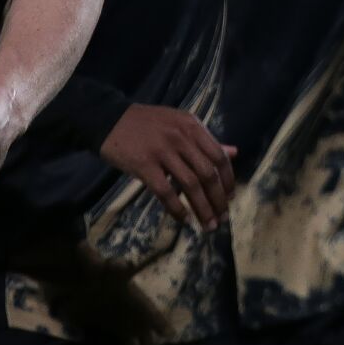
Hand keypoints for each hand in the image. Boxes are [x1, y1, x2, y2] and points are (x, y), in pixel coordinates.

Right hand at [98, 104, 237, 228]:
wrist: (109, 120)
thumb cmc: (147, 124)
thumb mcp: (181, 123)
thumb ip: (205, 140)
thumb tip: (234, 153)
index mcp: (193, 127)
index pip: (219, 156)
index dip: (228, 179)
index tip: (231, 196)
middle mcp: (182, 138)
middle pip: (208, 173)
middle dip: (218, 199)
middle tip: (223, 217)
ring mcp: (163, 151)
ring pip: (190, 185)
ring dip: (202, 208)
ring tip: (208, 224)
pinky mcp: (144, 165)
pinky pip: (165, 191)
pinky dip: (176, 208)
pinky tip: (183, 219)